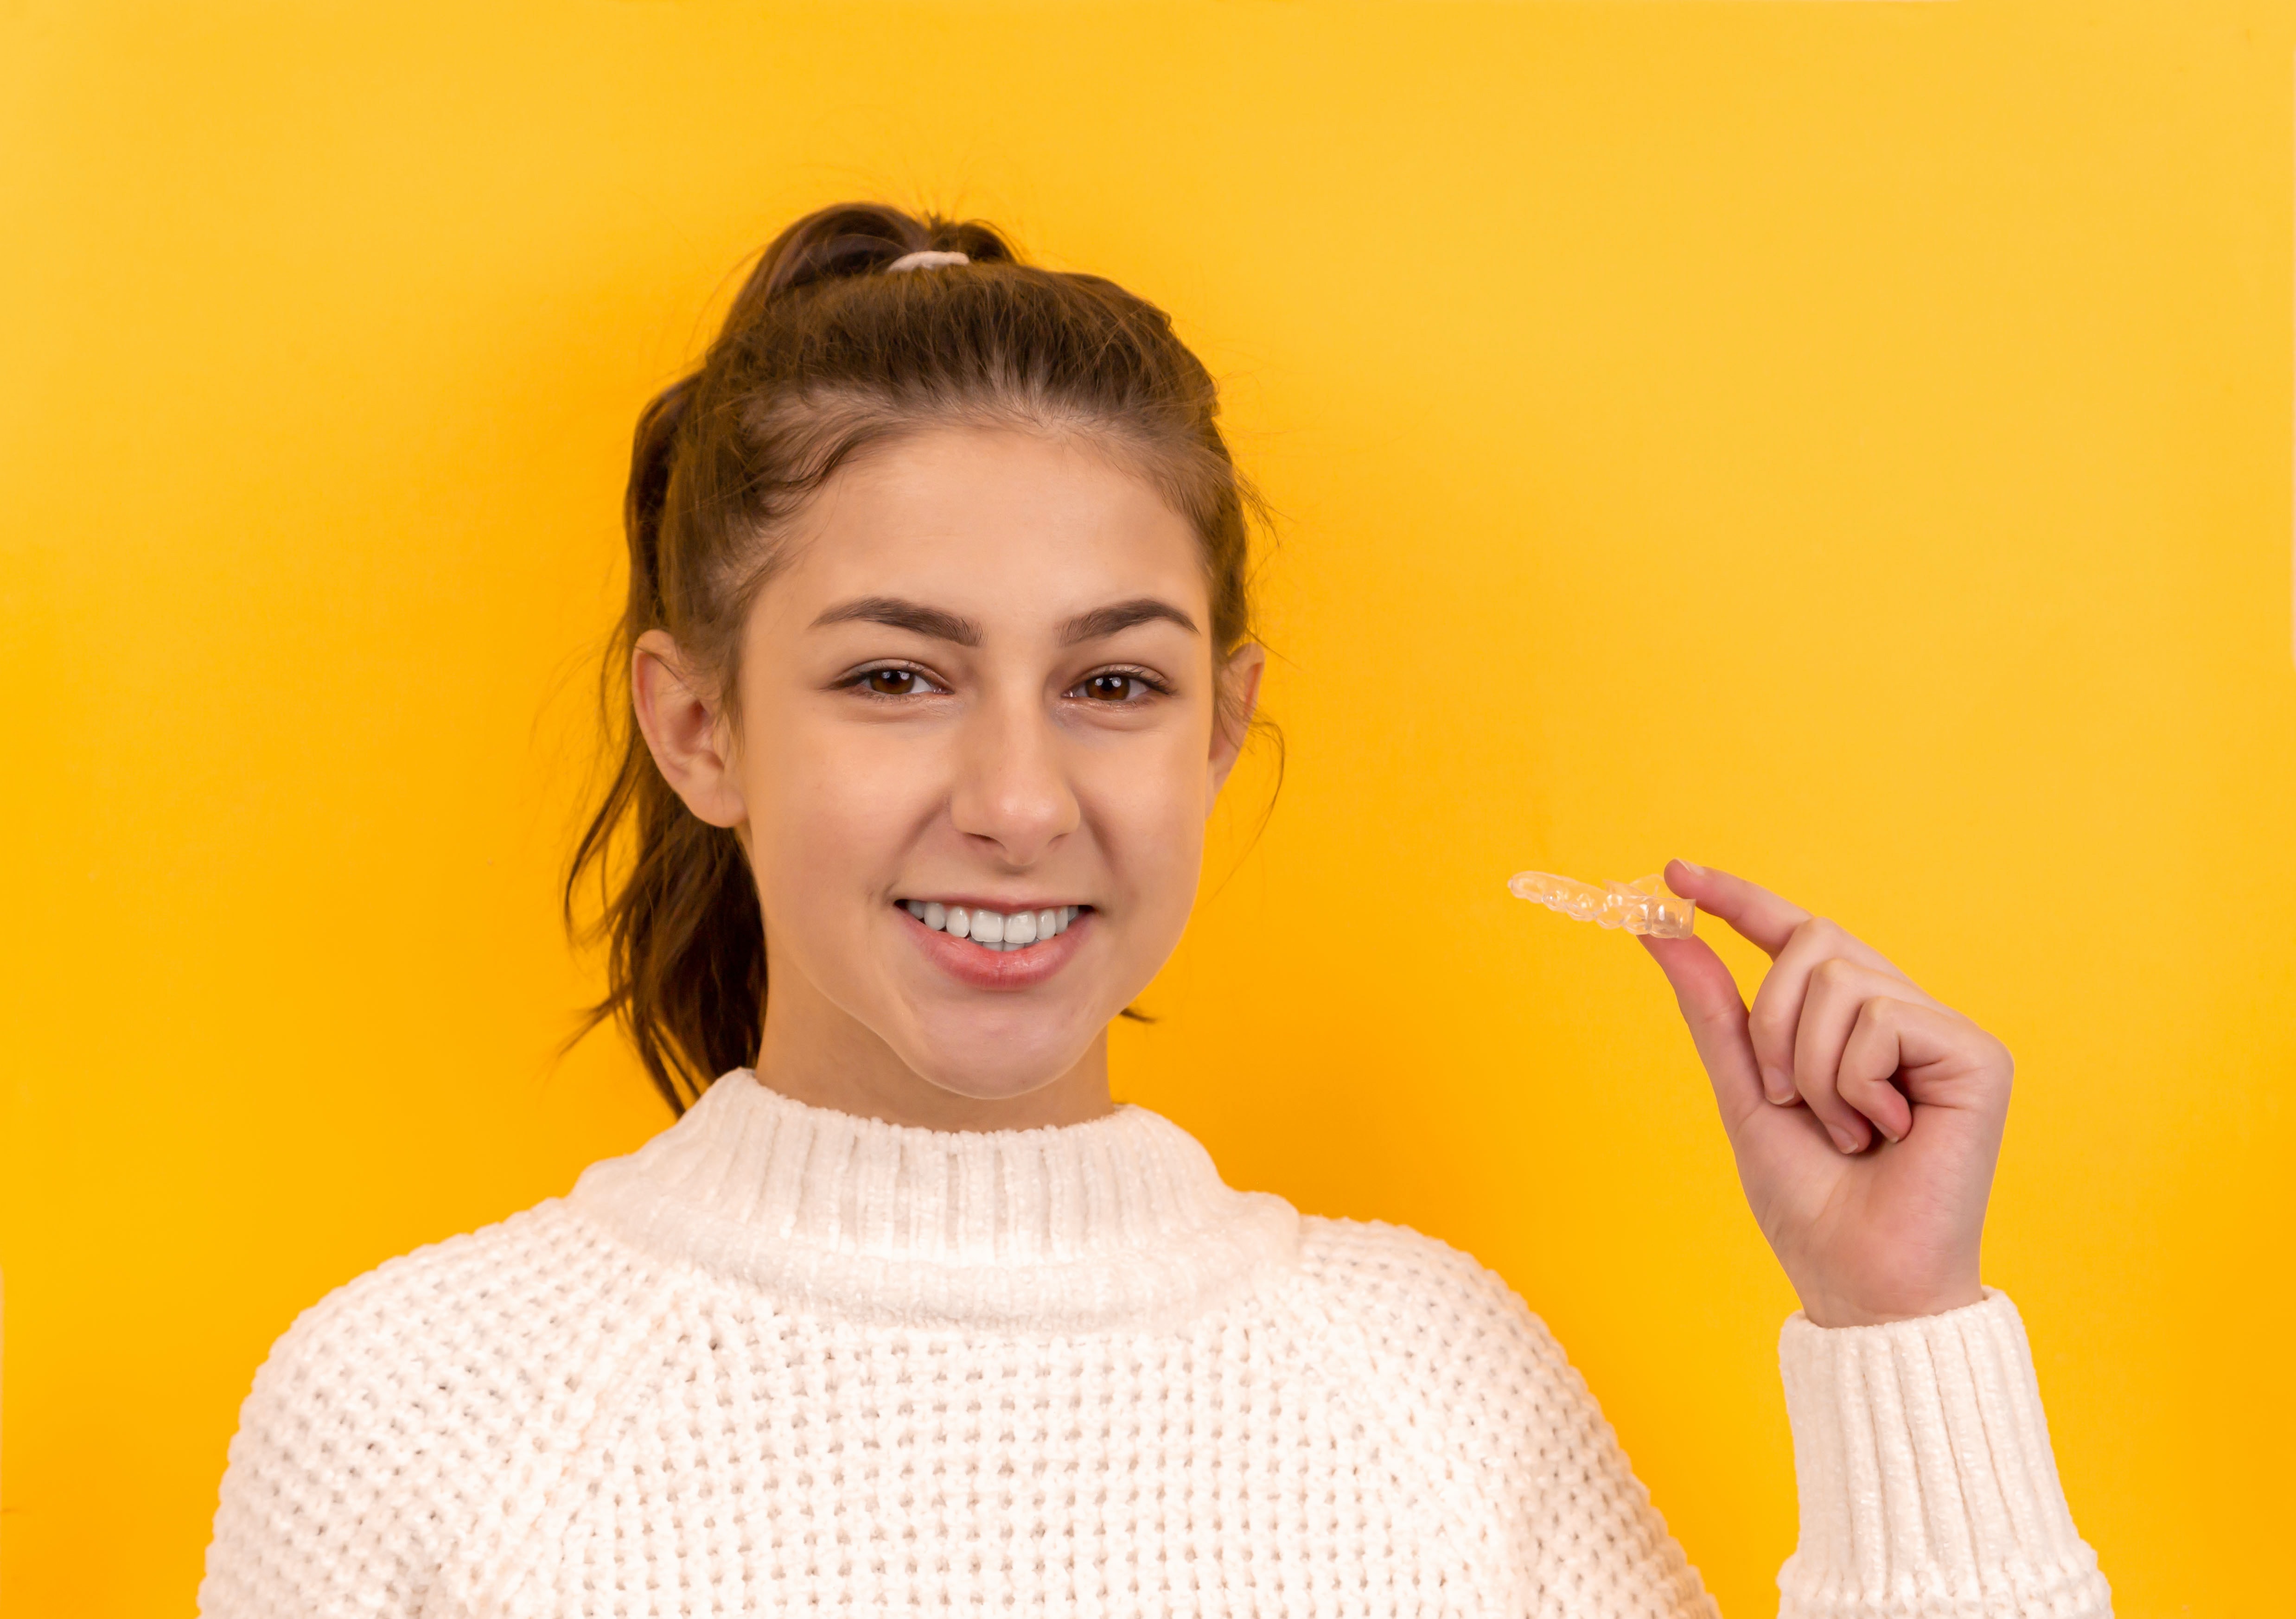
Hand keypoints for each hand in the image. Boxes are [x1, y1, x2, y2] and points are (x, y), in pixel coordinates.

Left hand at [1637, 860, 2010, 1327]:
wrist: (1862, 1280)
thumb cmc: (1813, 1201)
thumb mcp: (1745, 1089)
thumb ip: (1712, 1007)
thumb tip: (1657, 926)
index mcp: (1851, 1023)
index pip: (1796, 932)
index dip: (1738, 898)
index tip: (1673, 873)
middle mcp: (1902, 1013)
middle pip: (1814, 939)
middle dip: (1773, 1020)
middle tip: (1789, 1097)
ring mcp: (1943, 1031)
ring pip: (1840, 979)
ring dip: (1812, 1065)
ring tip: (1844, 1129)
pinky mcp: (1978, 1052)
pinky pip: (1881, 1017)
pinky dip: (1855, 1080)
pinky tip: (1887, 1130)